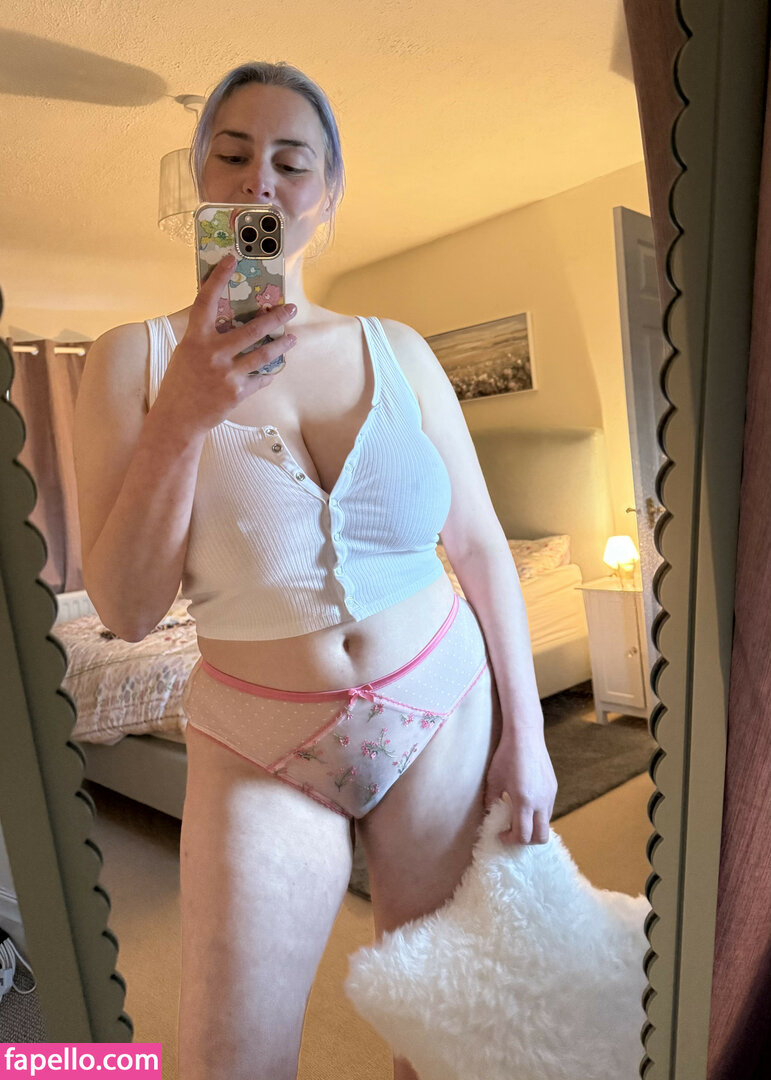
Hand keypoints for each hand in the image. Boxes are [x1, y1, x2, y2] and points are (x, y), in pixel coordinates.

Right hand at [154, 253, 297, 436]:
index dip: (218, 278)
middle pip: (252, 328)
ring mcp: (226, 374)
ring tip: (292, 338)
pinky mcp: (237, 393)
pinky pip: (260, 379)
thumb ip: (205, 338)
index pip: (206, 301)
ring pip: (264, 354)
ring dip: (281, 345)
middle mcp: (212, 353)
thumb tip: (228, 322)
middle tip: (290, 308)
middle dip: (276, 317)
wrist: (177, 419)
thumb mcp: (186, 354)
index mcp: (195, 338)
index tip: (231, 260)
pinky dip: (267, 374)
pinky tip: (273, 370)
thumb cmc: (180, 383)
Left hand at [484, 729, 557, 845]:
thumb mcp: (494, 780)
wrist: (525, 735)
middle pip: (540, 837)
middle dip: (526, 840)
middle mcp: (541, 801)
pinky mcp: (553, 788)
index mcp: (524, 801)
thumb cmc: (506, 756)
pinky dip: (537, 815)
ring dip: (532, 827)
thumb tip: (488, 816)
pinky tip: (525, 803)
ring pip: (546, 823)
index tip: (501, 834)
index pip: (523, 835)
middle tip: (512, 833)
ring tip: (518, 817)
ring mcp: (550, 795)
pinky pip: (548, 810)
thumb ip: (491, 801)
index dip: (510, 840)